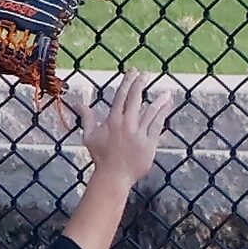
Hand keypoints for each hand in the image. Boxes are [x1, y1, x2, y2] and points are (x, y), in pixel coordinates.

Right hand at [68, 72, 176, 189]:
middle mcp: (126, 124)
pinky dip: (163, 114)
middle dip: (141, 85)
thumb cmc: (101, 157)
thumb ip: (87, 118)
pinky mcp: (149, 142)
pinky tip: (167, 106)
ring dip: (159, 101)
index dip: (127, 83)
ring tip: (166, 92)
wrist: (114, 176)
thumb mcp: (89, 136)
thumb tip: (79, 104)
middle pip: (135, 100)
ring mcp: (139, 133)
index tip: (133, 72)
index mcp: (112, 121)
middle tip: (146, 74)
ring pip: (150, 112)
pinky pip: (158, 125)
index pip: (120, 97)